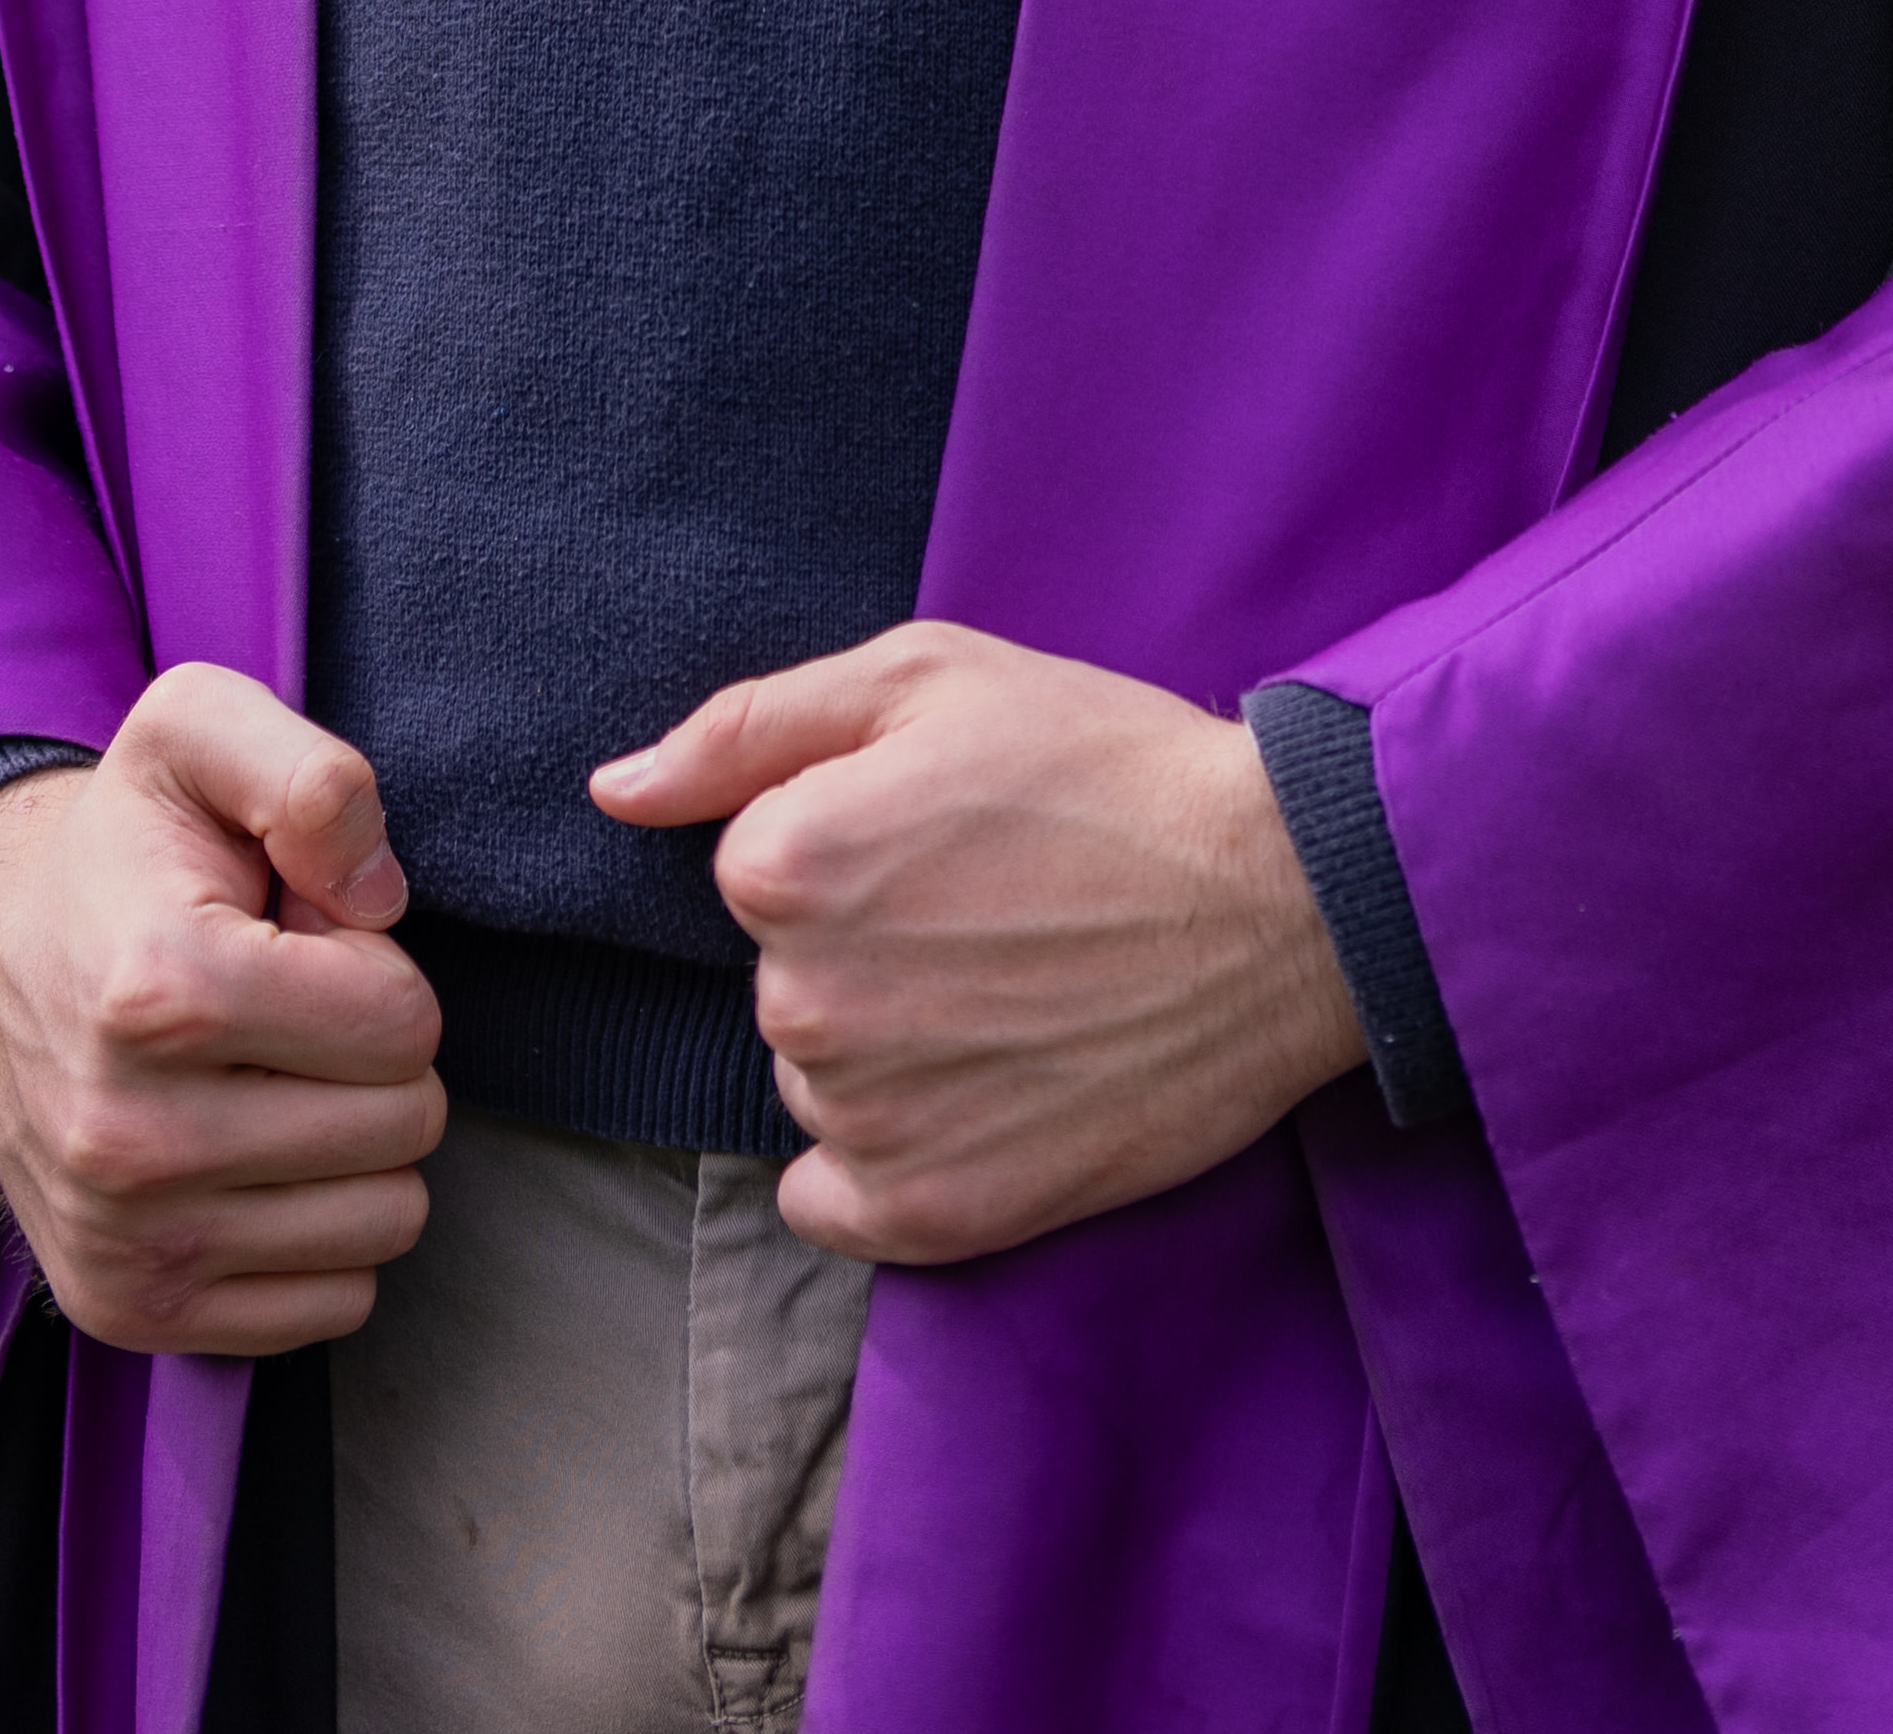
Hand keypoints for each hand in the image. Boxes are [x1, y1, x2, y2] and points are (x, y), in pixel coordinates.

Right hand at [0, 664, 444, 1353]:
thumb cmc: (124, 850)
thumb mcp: (200, 733)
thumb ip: (312, 775)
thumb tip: (381, 899)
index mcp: (159, 990)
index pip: (402, 1022)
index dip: (377, 965)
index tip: (303, 941)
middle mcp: (129, 1137)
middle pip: (404, 1127)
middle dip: (374, 1056)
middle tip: (287, 1014)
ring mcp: (125, 1242)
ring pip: (383, 1222)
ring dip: (356, 1146)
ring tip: (270, 1078)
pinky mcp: (129, 1312)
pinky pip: (334, 1304)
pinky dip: (320, 1231)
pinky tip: (254, 1159)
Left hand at [591, 620, 1361, 1266]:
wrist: (1279, 902)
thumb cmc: (1105, 765)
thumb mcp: (930, 676)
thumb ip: (748, 727)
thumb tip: (613, 790)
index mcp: (790, 864)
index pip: (754, 868)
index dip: (852, 844)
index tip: (950, 837)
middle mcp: (806, 1003)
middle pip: (781, 979)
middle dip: (862, 947)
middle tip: (993, 912)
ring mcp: (868, 1121)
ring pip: (815, 1080)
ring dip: (883, 1049)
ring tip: (1013, 993)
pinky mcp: (931, 1216)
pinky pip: (829, 1200)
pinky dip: (886, 1158)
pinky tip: (978, 1093)